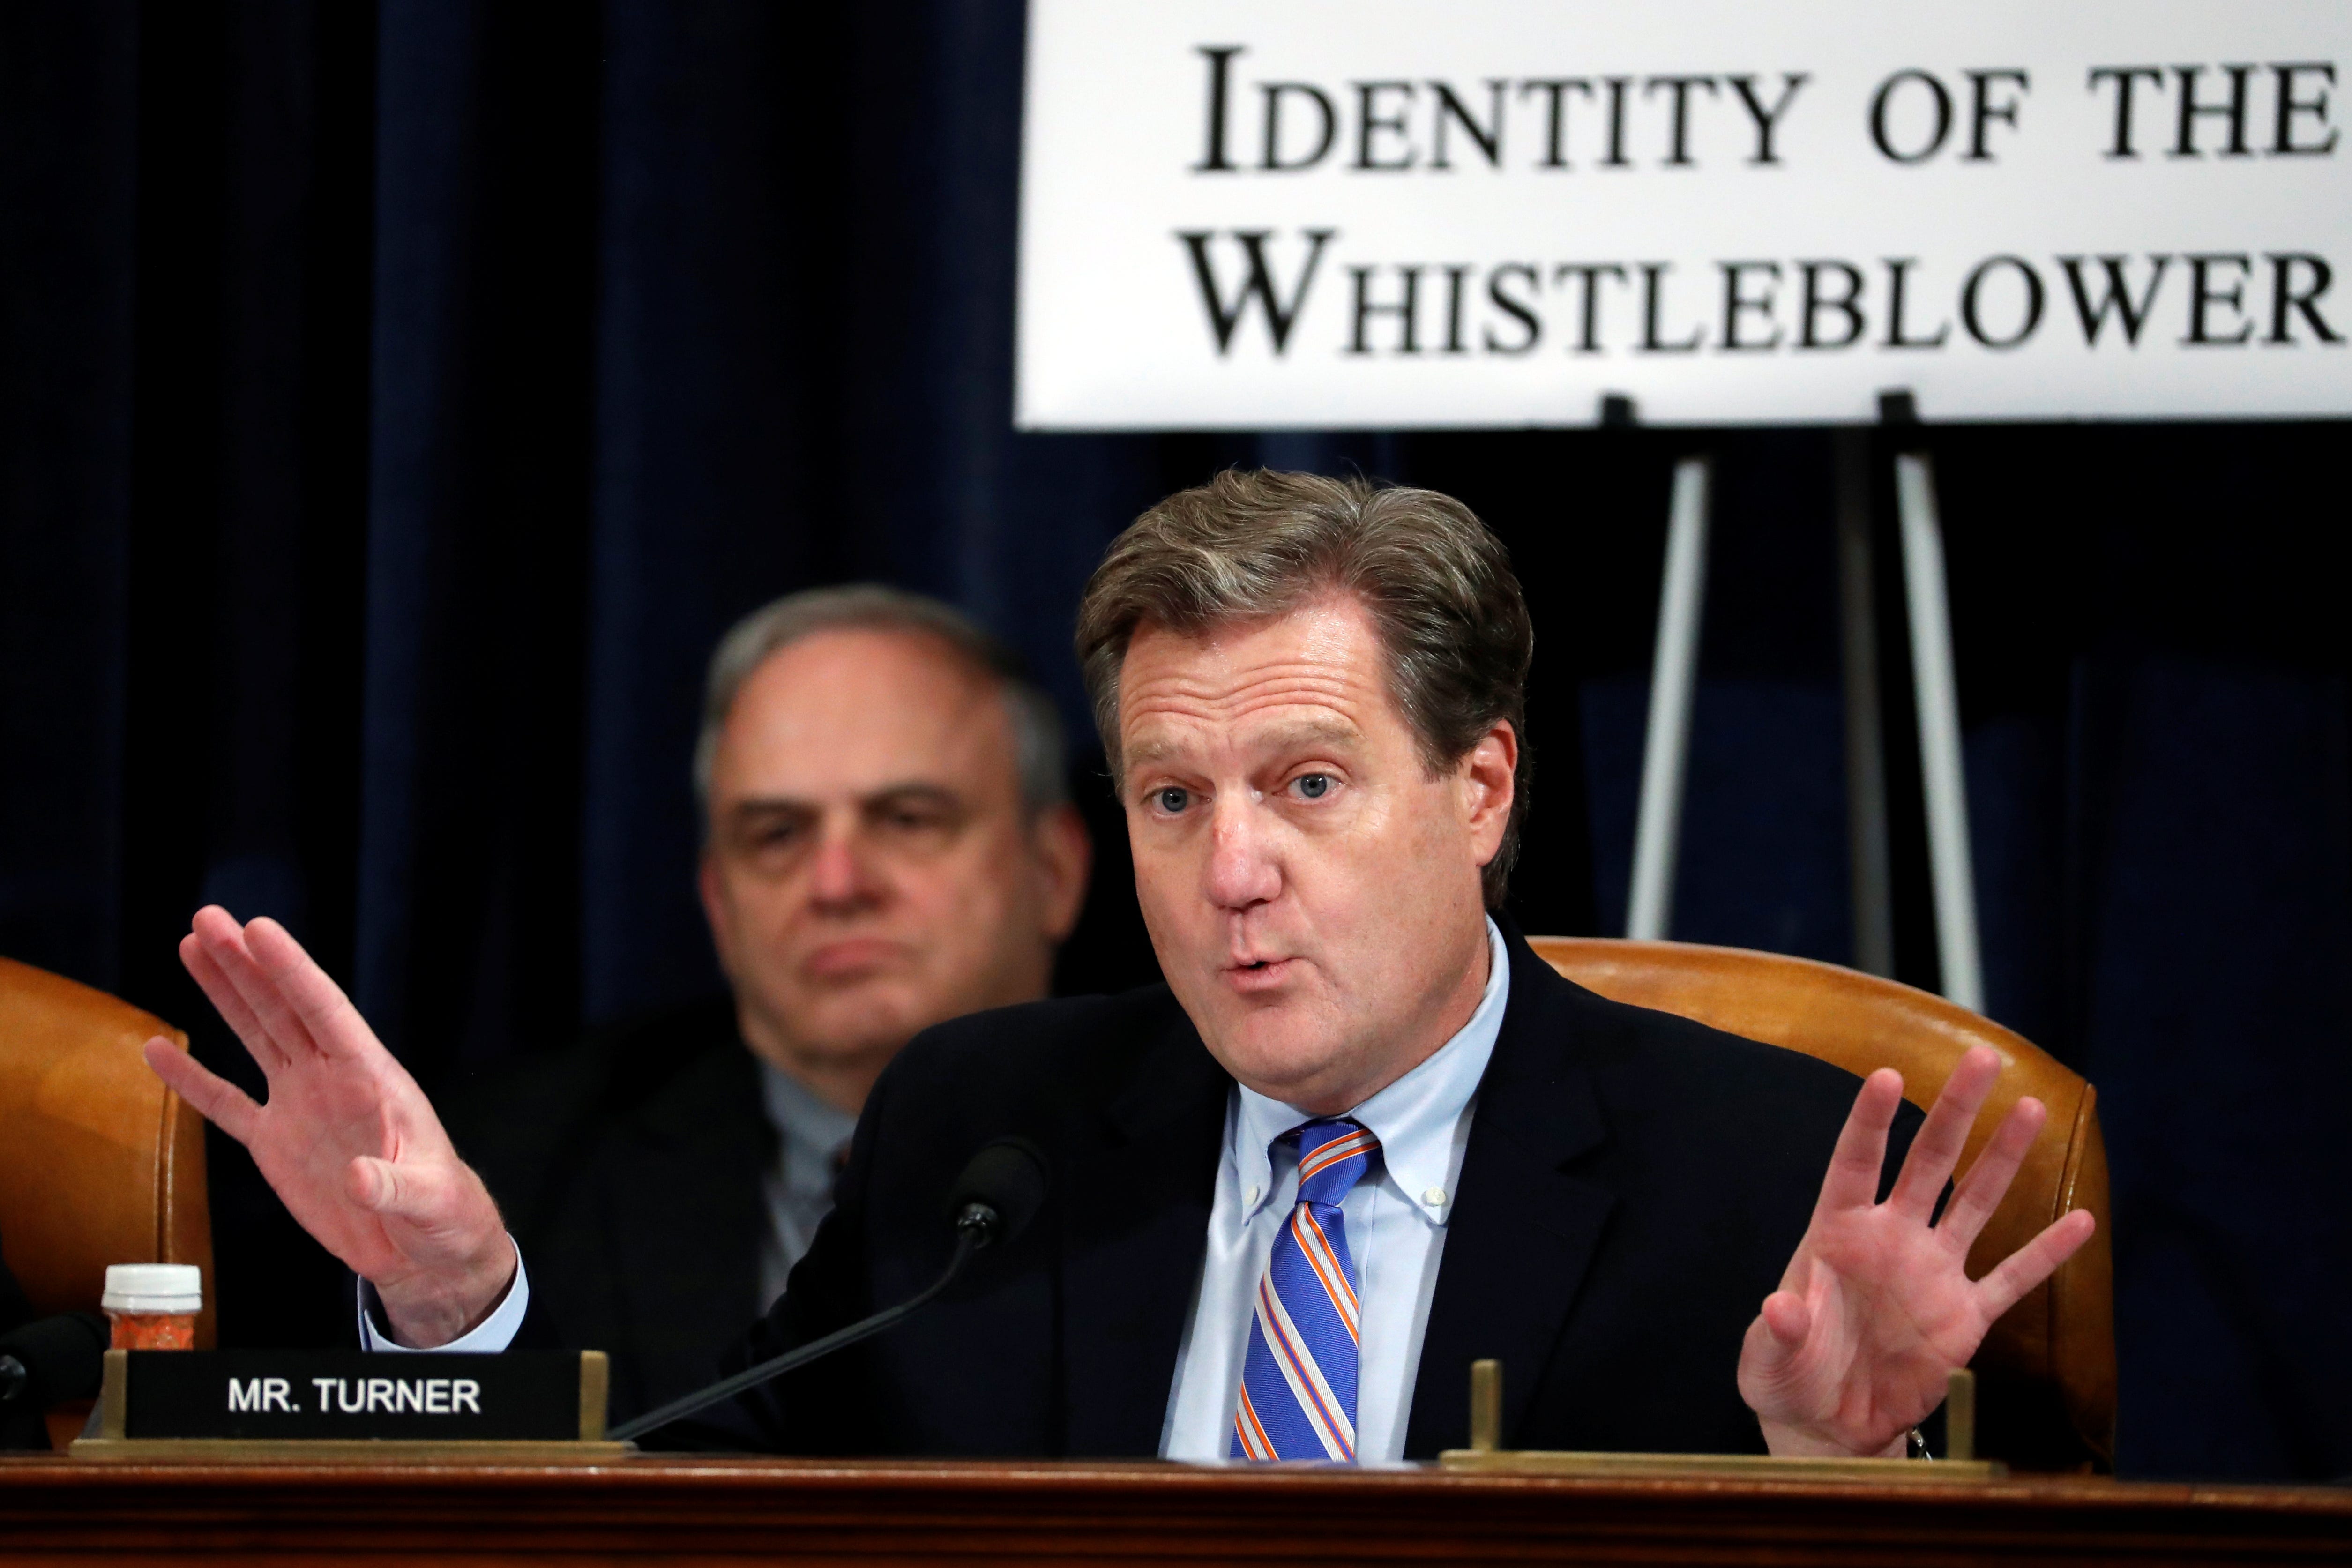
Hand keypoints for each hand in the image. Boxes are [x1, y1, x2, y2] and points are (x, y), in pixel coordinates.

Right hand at [141, 906, 514, 1347]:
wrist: (423, 1247)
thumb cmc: (441, 1212)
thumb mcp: (429, 1200)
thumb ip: (396, 1188)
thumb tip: (362, 1178)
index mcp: (373, 1077)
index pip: (326, 1011)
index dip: (293, 971)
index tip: (259, 929)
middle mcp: (332, 1078)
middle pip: (283, 1008)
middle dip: (247, 963)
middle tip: (209, 916)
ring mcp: (301, 1105)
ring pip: (256, 1035)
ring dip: (225, 992)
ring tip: (193, 943)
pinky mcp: (275, 1143)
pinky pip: (225, 1104)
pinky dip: (191, 1079)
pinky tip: (159, 1048)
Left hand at [1737, 1044, 2095, 1457]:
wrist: (1830, 1424)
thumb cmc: (1788, 1377)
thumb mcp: (1771, 1357)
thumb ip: (1780, 1331)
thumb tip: (1781, 1308)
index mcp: (1837, 1234)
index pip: (1855, 1164)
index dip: (1870, 1122)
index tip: (1888, 1075)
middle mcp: (1890, 1240)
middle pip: (1927, 1163)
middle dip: (1954, 1112)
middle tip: (1982, 1059)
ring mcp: (1932, 1274)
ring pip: (1974, 1203)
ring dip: (2003, 1158)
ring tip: (2032, 1109)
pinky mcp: (1964, 1317)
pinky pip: (2011, 1279)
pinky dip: (2045, 1253)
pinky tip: (2080, 1220)